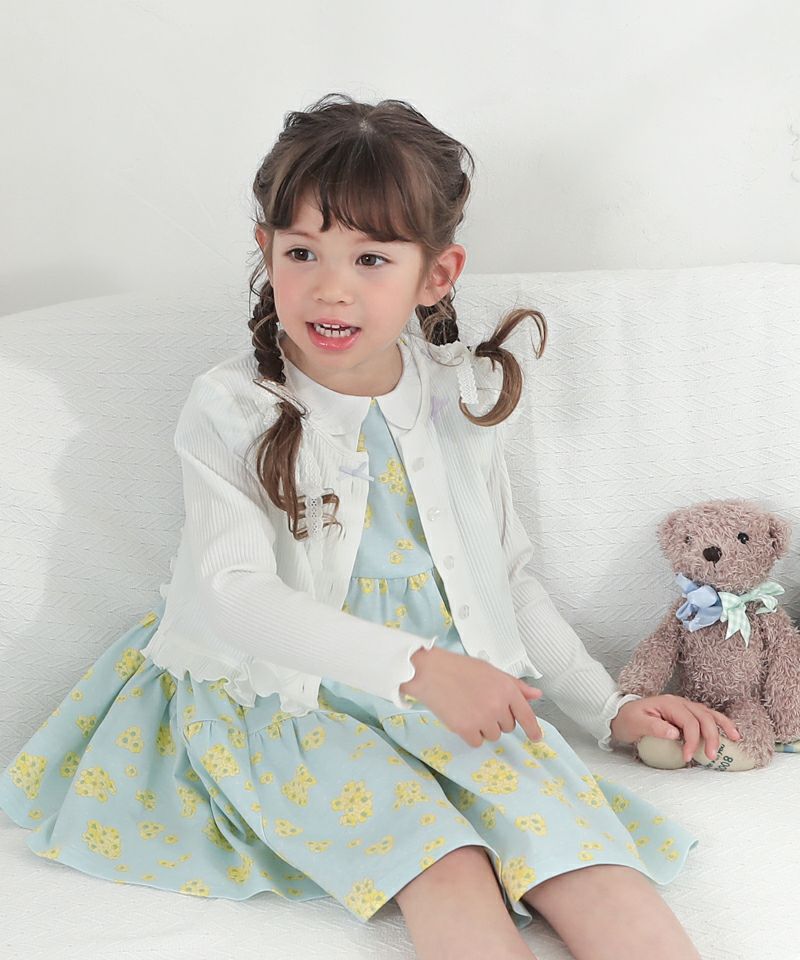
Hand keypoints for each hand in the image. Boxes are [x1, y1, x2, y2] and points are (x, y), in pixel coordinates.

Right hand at [400, 646, 543, 747]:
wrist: (430, 671)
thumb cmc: (458, 668)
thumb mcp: (491, 671)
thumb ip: (515, 686)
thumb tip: (535, 696)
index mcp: (506, 688)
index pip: (526, 714)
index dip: (533, 729)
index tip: (537, 737)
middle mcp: (498, 705)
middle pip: (508, 726)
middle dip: (497, 718)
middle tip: (480, 703)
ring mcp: (483, 718)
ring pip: (493, 735)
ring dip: (483, 727)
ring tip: (468, 708)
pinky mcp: (466, 729)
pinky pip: (477, 742)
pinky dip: (470, 734)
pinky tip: (461, 717)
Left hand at [610, 694, 741, 763]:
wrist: (620, 713)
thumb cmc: (628, 719)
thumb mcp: (636, 723)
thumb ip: (654, 727)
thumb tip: (675, 733)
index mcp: (669, 703)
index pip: (688, 722)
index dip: (692, 741)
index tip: (688, 758)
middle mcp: (679, 702)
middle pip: (703, 717)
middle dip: (711, 737)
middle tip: (712, 757)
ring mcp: (684, 706)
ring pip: (709, 713)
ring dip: (723, 726)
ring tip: (735, 739)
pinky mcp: (686, 713)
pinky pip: (707, 716)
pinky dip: (719, 724)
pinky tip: (729, 733)